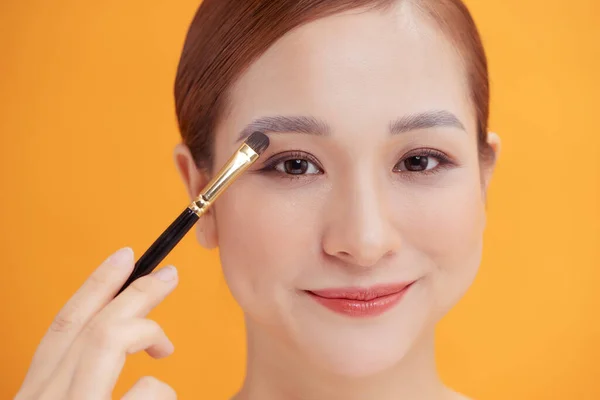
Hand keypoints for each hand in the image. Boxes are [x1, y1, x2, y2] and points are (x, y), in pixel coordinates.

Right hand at [15, 247, 178, 399]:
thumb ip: (79, 383)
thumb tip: (121, 352)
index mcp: (37, 391)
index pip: (64, 325)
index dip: (96, 285)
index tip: (125, 257)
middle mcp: (46, 396)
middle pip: (93, 323)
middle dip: (136, 292)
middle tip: (168, 275)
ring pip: (108, 338)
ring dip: (148, 329)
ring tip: (165, 347)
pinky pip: (145, 390)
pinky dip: (161, 390)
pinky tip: (161, 399)